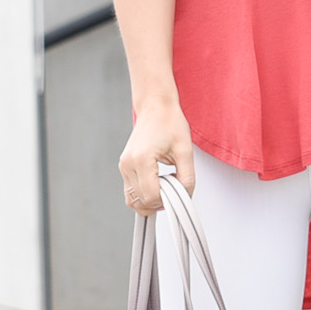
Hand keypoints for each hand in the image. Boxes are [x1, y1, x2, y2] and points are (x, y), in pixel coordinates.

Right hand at [119, 94, 193, 213]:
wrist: (156, 108)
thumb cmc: (169, 123)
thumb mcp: (185, 150)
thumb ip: (187, 176)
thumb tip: (185, 196)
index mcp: (141, 159)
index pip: (151, 196)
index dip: (167, 201)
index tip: (178, 193)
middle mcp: (128, 164)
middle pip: (140, 201)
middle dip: (159, 202)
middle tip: (174, 189)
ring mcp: (124, 166)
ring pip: (132, 200)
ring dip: (150, 201)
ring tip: (166, 188)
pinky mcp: (124, 167)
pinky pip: (131, 191)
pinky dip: (144, 194)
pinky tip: (158, 186)